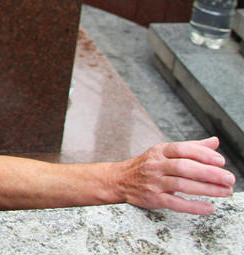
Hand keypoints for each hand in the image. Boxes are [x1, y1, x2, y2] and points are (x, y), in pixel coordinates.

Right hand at [116, 137, 235, 214]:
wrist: (119, 179)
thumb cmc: (147, 165)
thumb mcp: (165, 152)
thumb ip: (191, 147)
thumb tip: (215, 142)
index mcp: (160, 151)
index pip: (182, 149)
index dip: (202, 154)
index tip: (220, 161)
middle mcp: (156, 165)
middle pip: (184, 167)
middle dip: (209, 173)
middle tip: (229, 179)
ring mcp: (154, 182)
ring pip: (181, 185)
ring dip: (206, 189)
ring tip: (225, 192)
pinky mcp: (153, 198)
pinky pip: (175, 203)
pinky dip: (193, 206)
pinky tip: (208, 207)